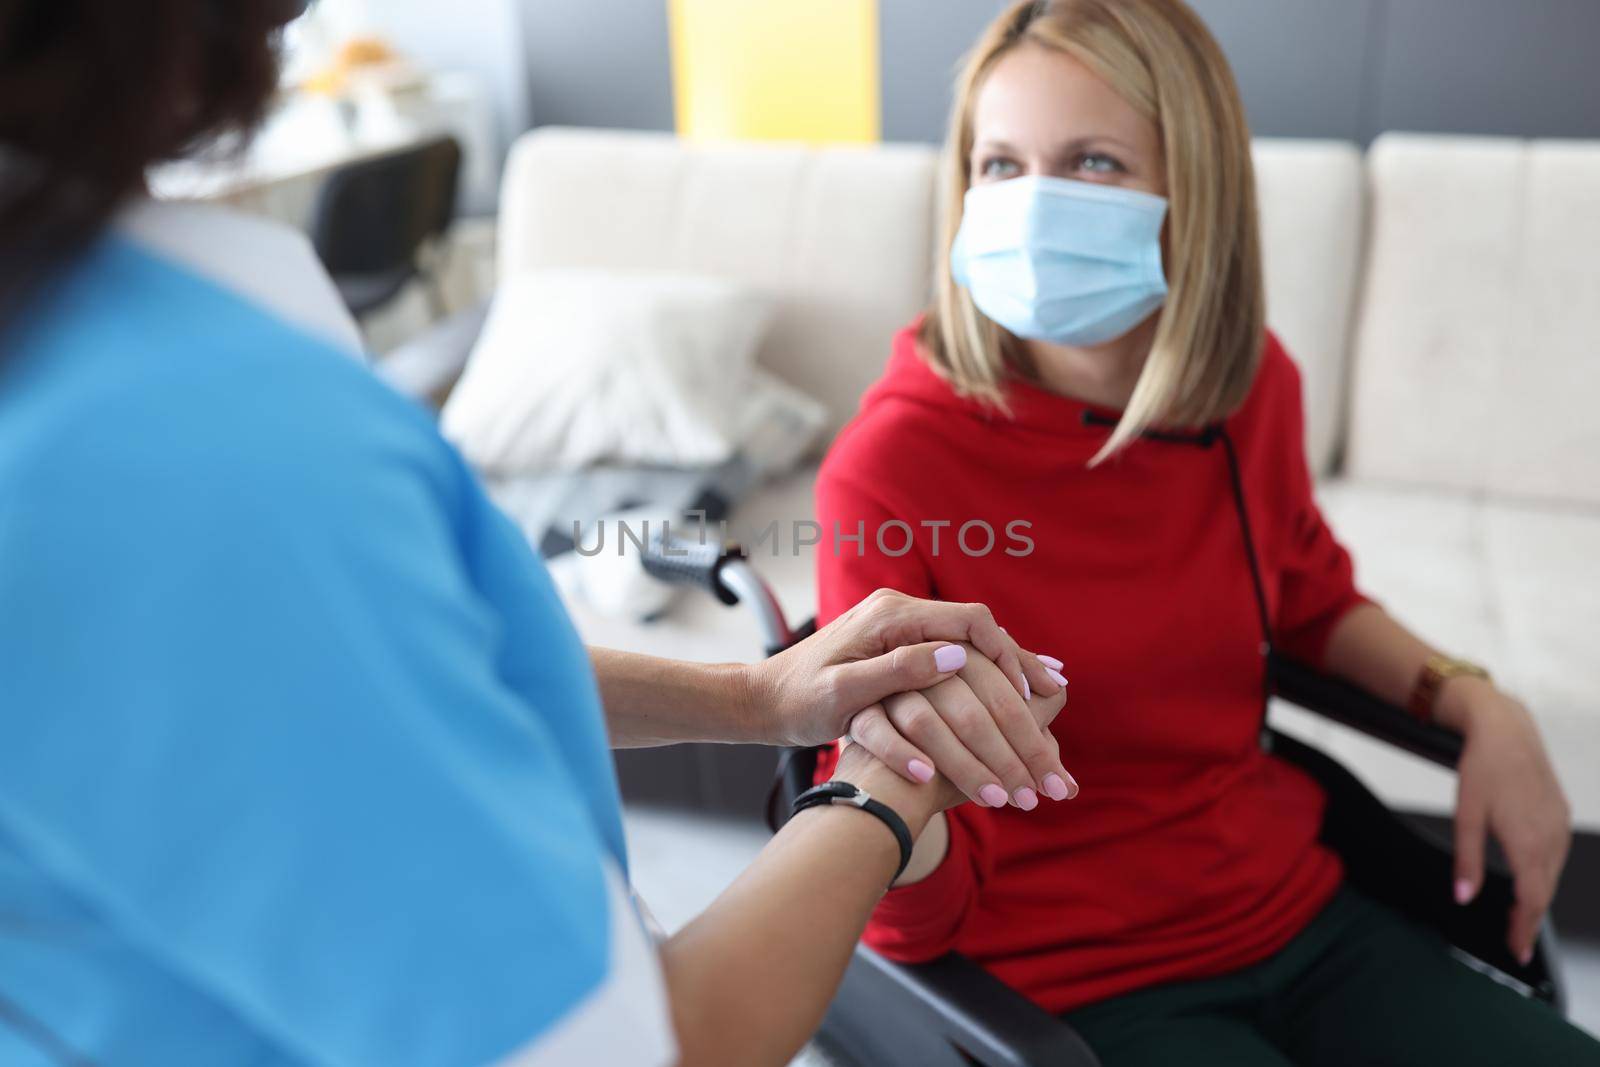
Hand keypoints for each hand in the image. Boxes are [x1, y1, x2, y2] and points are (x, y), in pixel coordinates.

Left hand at [744, 588, 1065, 784]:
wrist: (764, 701)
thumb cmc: (799, 703)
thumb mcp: (844, 693)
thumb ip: (898, 671)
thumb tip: (955, 657)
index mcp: (891, 617)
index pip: (969, 622)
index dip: (1008, 655)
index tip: (1032, 692)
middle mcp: (900, 612)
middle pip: (978, 629)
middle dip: (1018, 661)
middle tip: (1055, 694)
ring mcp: (901, 626)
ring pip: (971, 641)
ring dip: (1006, 667)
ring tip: (1046, 694)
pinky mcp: (899, 645)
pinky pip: (955, 653)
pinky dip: (986, 671)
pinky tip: (1012, 692)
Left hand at [1438, 677, 1571, 963]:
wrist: (1507, 728)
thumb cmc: (1483, 768)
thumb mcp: (1465, 815)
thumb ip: (1467, 861)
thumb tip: (1464, 897)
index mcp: (1528, 842)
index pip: (1531, 900)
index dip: (1523, 929)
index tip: (1516, 951)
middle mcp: (1551, 837)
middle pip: (1545, 892)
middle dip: (1530, 919)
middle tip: (1514, 942)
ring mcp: (1559, 825)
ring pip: (1553, 873)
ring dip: (1538, 897)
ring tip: (1519, 917)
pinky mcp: (1560, 813)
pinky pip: (1557, 854)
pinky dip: (1545, 873)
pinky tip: (1533, 878)